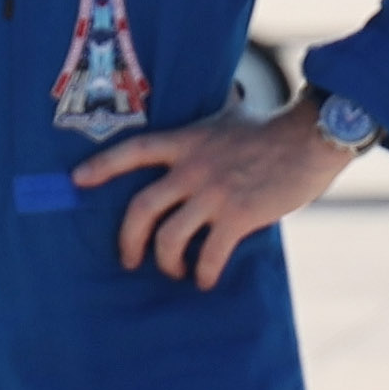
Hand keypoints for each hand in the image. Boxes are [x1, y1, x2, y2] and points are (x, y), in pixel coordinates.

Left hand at [70, 96, 354, 287]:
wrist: (310, 138)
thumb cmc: (271, 129)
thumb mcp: (228, 117)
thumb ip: (206, 126)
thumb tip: (208, 109)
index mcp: (186, 141)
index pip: (133, 151)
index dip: (102, 166)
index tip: (78, 181)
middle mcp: (193, 167)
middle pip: (141, 208)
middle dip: (128, 240)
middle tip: (129, 259)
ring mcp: (214, 192)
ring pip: (169, 238)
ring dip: (167, 263)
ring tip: (177, 271)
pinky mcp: (239, 215)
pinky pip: (209, 255)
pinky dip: (203, 274)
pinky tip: (205, 279)